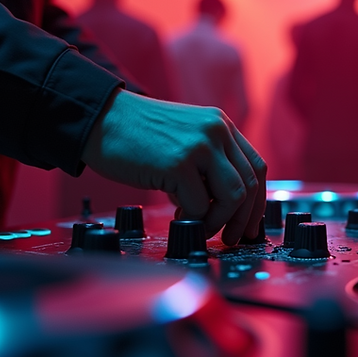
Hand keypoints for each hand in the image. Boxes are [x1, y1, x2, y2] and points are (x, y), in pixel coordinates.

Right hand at [81, 89, 266, 244]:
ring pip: (233, 196)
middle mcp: (217, 131)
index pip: (257, 167)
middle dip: (243, 219)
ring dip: (220, 220)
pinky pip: (200, 205)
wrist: (100, 119)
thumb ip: (208, 164)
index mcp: (221, 125)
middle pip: (250, 184)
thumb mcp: (185, 140)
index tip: (250, 225)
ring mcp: (200, 146)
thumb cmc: (137, 135)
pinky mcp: (179, 164)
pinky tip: (177, 216)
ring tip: (202, 227)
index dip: (257, 202)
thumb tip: (223, 207)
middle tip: (231, 237)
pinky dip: (192, 220)